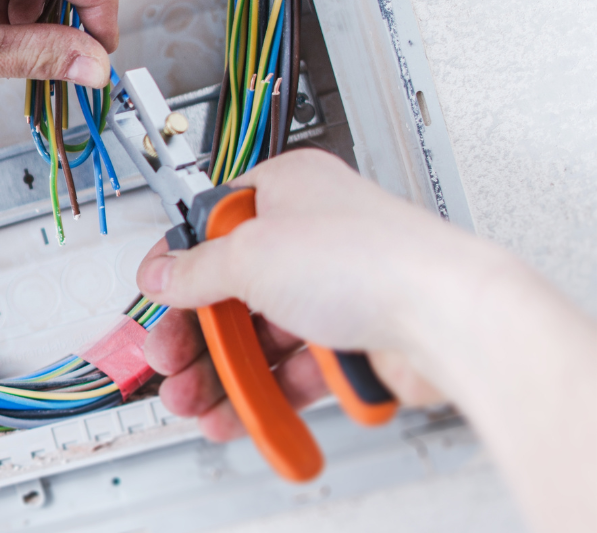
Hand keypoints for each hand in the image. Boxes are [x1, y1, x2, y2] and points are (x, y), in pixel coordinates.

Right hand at [134, 149, 511, 440]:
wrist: (447, 318)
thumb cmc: (373, 259)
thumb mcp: (251, 254)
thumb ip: (195, 269)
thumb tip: (162, 273)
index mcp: (288, 190)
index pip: (213, 225)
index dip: (178, 263)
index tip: (154, 296)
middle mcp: (313, 237)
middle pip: (233, 288)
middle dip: (194, 333)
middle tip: (169, 360)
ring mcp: (337, 290)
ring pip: (262, 336)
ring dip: (223, 371)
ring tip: (195, 401)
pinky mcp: (355, 342)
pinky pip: (295, 370)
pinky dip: (265, 393)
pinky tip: (241, 412)